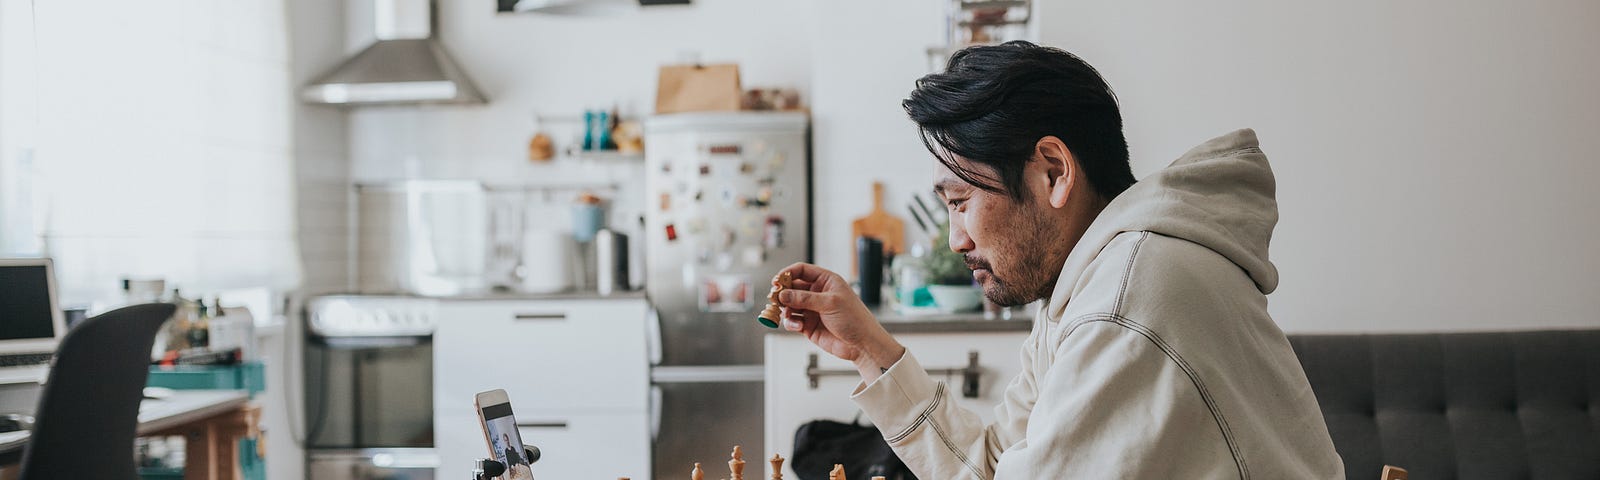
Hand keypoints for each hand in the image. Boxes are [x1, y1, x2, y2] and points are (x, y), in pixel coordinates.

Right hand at [777, 263, 904, 380]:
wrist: (862, 344)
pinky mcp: (808, 325)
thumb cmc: (855, 319)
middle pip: (791, 287)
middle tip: (775, 299)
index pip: (801, 270)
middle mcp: (817, 294)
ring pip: (789, 305)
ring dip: (785, 309)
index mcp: (826, 281)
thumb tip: (784, 294)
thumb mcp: (830, 303)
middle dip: (782, 293)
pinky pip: (792, 321)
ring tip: (788, 314)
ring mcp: (812, 309)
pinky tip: (797, 326)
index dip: (787, 274)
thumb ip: (804, 298)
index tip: (776, 281)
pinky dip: (791, 323)